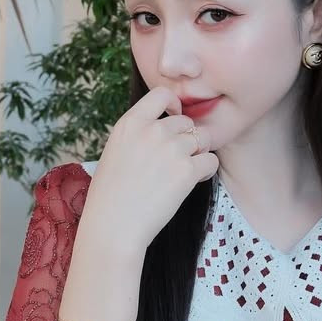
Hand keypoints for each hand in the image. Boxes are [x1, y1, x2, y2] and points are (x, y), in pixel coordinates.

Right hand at [83, 87, 218, 255]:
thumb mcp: (115, 152)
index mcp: (130, 123)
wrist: (114, 226)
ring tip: (182, 174)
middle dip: (187, 139)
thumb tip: (163, 127)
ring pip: (202, 139)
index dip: (174, 104)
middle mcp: (152, 130)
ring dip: (197, 154)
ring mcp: (171, 149)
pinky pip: (211, 160)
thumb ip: (138, 134)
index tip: (174, 118)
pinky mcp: (187, 170)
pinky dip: (205, 171)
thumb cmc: (110, 195)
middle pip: (186, 122)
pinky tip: (191, 182)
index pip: (162, 94)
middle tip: (177, 161)